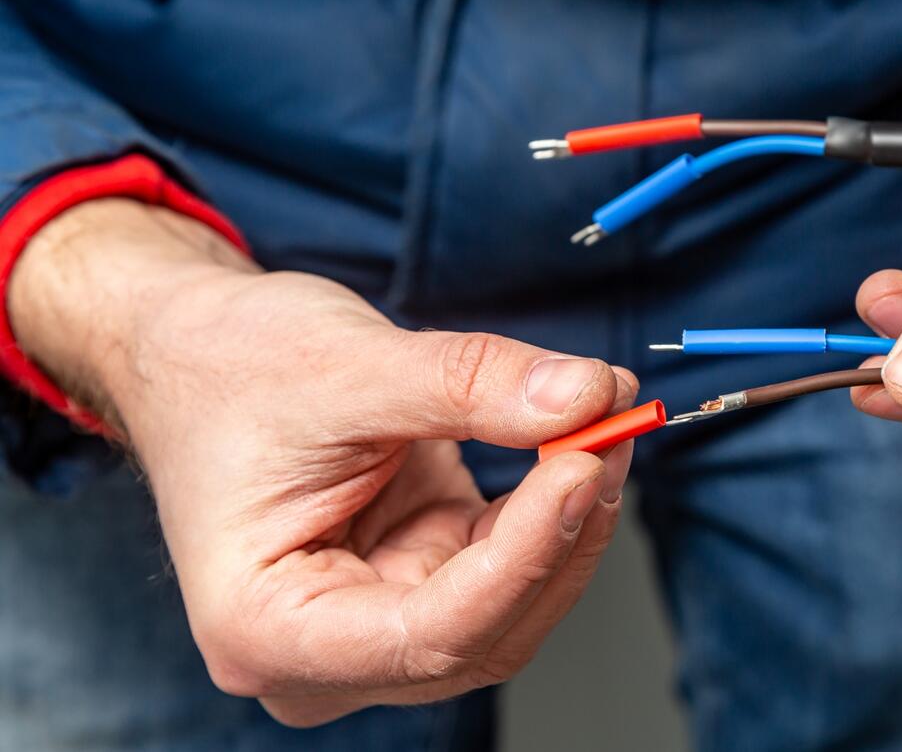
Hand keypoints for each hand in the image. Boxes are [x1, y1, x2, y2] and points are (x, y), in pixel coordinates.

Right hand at [9, 198, 636, 724]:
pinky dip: (548, 503)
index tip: (584, 463)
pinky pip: (504, 560)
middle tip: (612, 429)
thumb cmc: (227, 367)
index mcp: (267, 626)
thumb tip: (588, 396)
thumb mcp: (344, 364)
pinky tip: (572, 437)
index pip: (427, 632)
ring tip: (603, 420)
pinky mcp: (411, 574)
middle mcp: (320, 649)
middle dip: (561, 533)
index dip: (524, 553)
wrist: (191, 350)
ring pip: (507, 605)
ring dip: (567, 518)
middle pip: (481, 633)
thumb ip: (470, 384)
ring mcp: (370, 618)